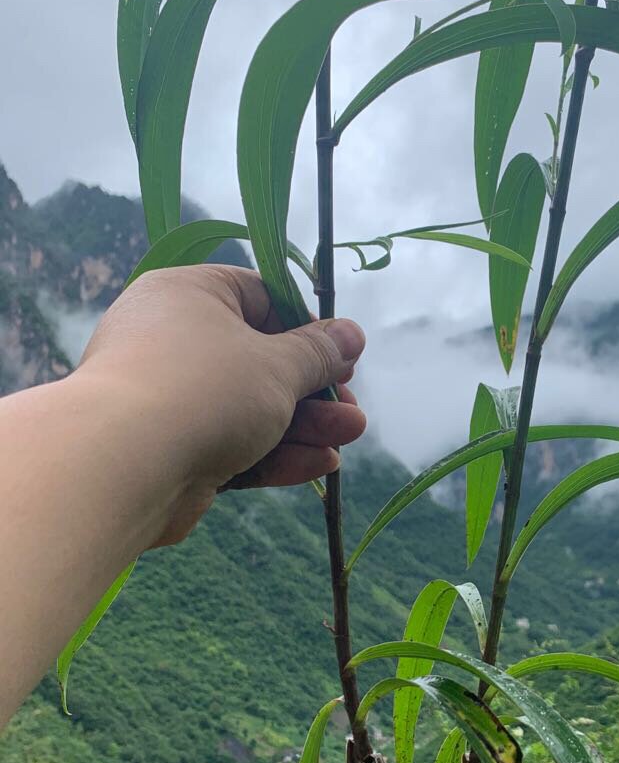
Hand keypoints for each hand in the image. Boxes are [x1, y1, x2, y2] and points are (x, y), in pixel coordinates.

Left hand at [77, 264, 367, 543]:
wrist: (122, 466)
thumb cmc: (204, 390)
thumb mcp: (276, 364)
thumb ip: (318, 352)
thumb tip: (351, 333)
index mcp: (190, 295)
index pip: (260, 298)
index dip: (308, 328)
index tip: (344, 356)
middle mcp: (175, 340)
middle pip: (261, 361)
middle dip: (315, 391)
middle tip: (353, 412)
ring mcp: (172, 399)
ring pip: (251, 408)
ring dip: (304, 426)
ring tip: (348, 439)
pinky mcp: (174, 450)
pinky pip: (233, 444)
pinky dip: (275, 453)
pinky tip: (319, 465)